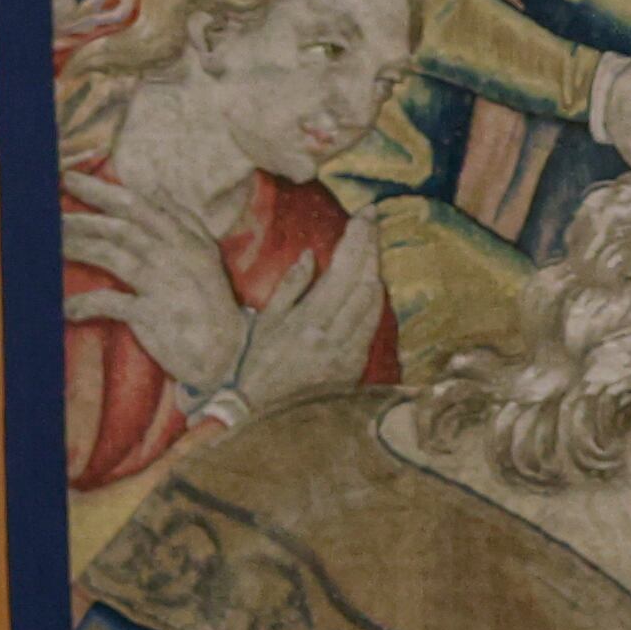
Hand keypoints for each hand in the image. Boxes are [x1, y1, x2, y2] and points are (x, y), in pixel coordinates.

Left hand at [60, 172, 250, 390]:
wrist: (229, 352)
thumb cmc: (210, 302)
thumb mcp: (206, 254)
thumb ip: (184, 219)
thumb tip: (158, 187)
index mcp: (184, 239)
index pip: (138, 205)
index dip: (102, 191)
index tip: (70, 179)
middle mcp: (174, 256)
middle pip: (120, 227)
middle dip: (82, 216)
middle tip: (45, 211)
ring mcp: (164, 284)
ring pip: (112, 255)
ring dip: (77, 247)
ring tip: (49, 244)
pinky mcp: (153, 315)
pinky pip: (110, 303)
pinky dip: (85, 304)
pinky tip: (64, 308)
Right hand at [227, 221, 391, 405]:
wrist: (261, 414)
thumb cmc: (256, 364)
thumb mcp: (264, 322)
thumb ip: (291, 287)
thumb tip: (312, 255)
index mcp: (308, 321)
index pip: (344, 271)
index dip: (358, 240)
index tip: (365, 215)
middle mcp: (334, 336)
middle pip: (364, 281)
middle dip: (370, 248)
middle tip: (372, 222)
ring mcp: (348, 353)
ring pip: (373, 303)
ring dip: (375, 271)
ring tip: (371, 246)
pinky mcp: (355, 367)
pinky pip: (372, 326)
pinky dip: (374, 301)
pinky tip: (372, 285)